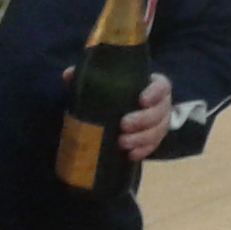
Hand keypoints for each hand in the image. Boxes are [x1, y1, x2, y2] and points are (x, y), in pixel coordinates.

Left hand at [59, 71, 175, 161]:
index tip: (141, 100)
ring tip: (122, 143)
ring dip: (141, 139)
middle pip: (159, 112)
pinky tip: (130, 155)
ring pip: (158, 131)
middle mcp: (161, 105)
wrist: (132, 109)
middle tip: (123, 125)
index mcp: (154, 86)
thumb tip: (68, 75)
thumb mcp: (110, 82)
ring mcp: (160, 123)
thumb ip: (91, 77)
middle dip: (143, 120)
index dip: (154, 93)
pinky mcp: (155, 139)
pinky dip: (143, 151)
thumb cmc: (120, 92)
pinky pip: (153, 146)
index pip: (162, 87)